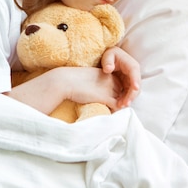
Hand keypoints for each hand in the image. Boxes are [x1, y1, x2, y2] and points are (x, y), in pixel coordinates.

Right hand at [6, 67, 121, 113]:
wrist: (66, 81)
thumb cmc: (74, 81)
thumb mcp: (91, 78)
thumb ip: (99, 84)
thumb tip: (99, 93)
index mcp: (108, 74)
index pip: (119, 86)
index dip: (116, 94)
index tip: (111, 101)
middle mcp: (112, 80)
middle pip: (122, 93)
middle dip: (119, 101)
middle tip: (113, 109)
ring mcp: (111, 88)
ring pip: (121, 101)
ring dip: (117, 107)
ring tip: (111, 113)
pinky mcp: (106, 97)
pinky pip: (117, 107)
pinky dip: (114, 112)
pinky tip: (108, 114)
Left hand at [100, 46, 140, 108]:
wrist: (111, 58)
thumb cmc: (110, 55)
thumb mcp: (108, 55)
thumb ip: (108, 61)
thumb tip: (108, 69)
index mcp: (131, 65)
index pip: (135, 73)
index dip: (135, 80)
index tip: (135, 88)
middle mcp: (134, 74)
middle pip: (136, 86)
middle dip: (131, 95)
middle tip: (124, 103)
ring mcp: (132, 80)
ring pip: (133, 92)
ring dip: (128, 99)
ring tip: (120, 106)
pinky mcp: (128, 85)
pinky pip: (128, 94)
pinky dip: (125, 99)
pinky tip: (118, 105)